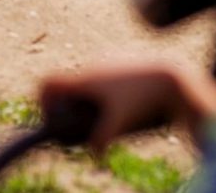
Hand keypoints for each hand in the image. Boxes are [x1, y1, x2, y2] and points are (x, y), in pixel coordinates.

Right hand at [38, 62, 215, 153]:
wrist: (173, 78)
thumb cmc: (145, 99)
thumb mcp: (121, 123)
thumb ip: (103, 138)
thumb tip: (94, 154)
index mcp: (85, 79)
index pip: (47, 83)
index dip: (43, 101)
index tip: (52, 118)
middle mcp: (91, 67)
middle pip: (66, 85)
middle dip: (69, 106)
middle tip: (82, 125)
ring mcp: (105, 62)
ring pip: (86, 82)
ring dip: (88, 99)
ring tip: (107, 116)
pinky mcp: (120, 63)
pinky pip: (102, 78)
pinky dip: (105, 92)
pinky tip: (123, 105)